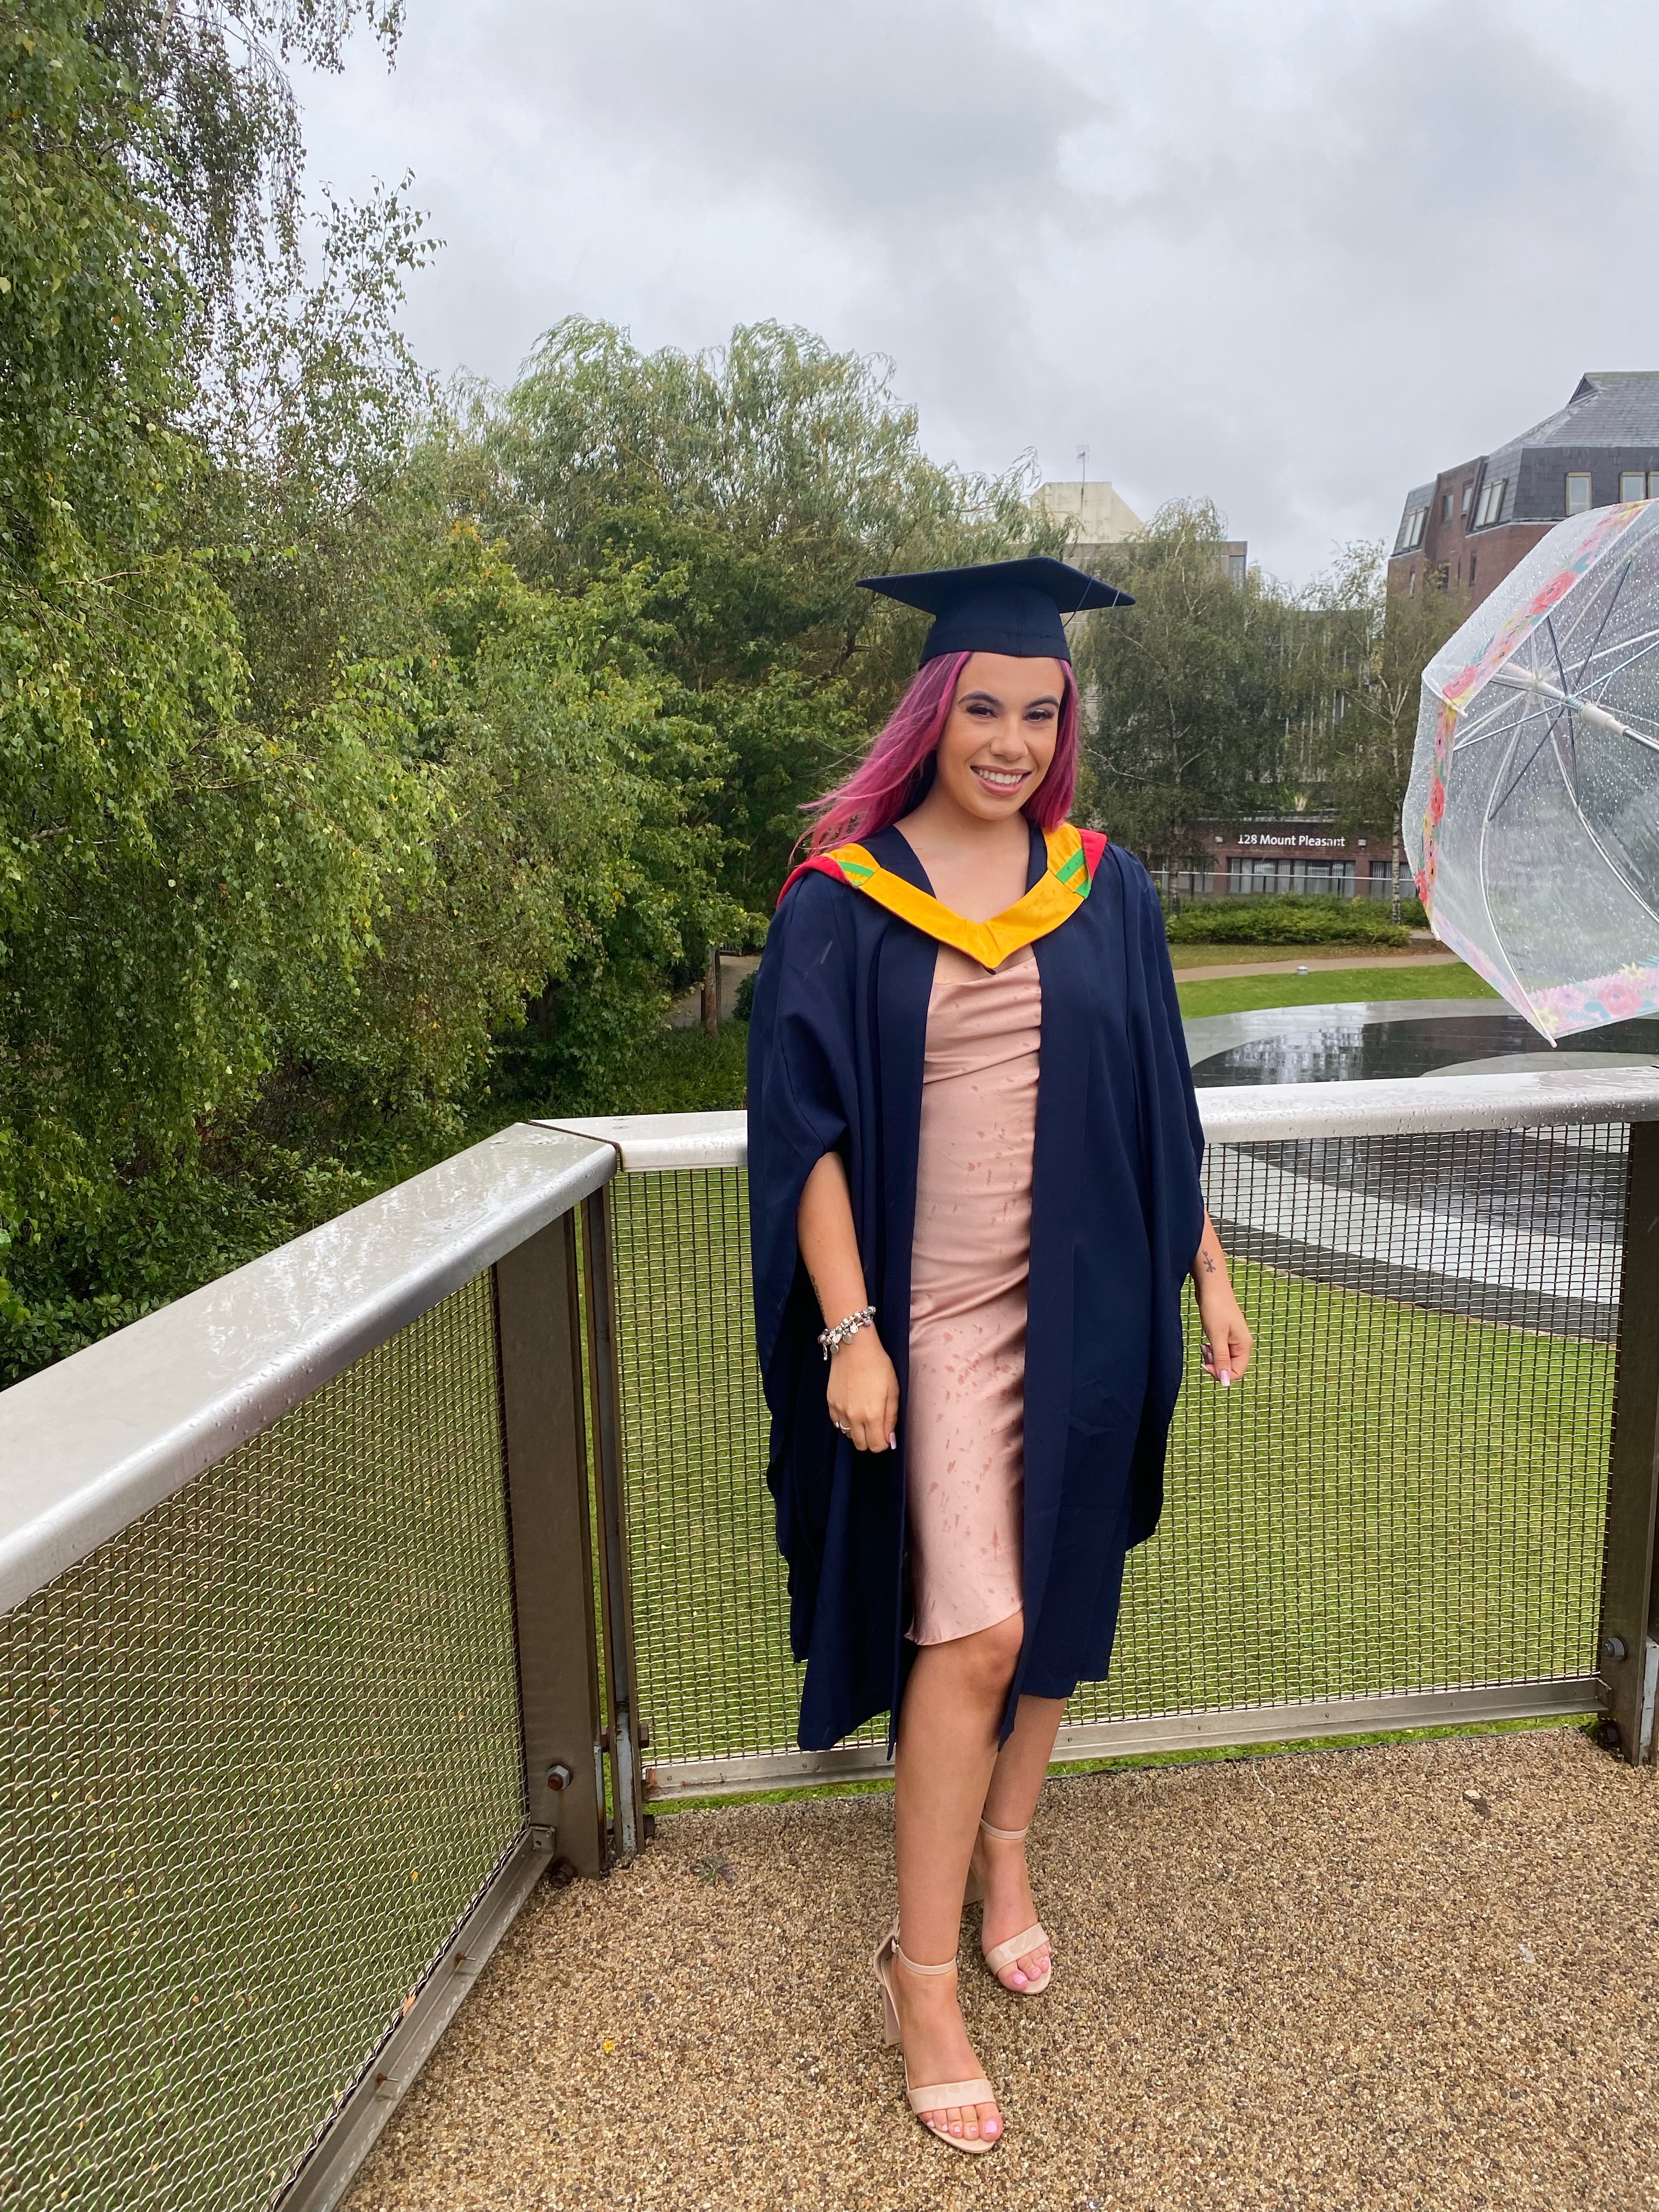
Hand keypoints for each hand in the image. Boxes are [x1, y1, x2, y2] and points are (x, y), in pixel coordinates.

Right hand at [825, 1326, 899, 1451]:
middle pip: (860, 1445)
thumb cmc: (878, 1366)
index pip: (876, 1446)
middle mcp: (854, 1417)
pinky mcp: (830, 1403)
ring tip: (863, 1414)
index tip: (886, 1434)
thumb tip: (890, 1440)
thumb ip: (891, 1418)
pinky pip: (837, 1423)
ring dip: (857, 1431)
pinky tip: (852, 1408)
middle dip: (870, 1440)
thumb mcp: (893, 1391)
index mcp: (872, 1415)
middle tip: (876, 1425)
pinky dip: (845, 1421)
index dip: (883, 1443)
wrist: (854, 1347)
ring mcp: (840, 1411)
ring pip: (848, 1435)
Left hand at [1196, 1280, 1252, 1387]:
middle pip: (1231, 1367)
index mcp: (1244, 1346)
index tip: (1206, 1365)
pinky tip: (1205, 1343)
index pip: (1237, 1373)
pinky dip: (1212, 1350)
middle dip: (1216, 1365)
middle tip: (1205, 1351)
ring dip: (1212, 1358)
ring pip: (1224, 1360)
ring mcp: (1234, 1340)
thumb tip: (1226, 1383)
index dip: (1221, 1374)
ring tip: (1205, 1346)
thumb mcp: (1217, 1336)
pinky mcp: (1226, 1335)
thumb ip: (1221, 1360)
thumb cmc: (1215, 1307)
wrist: (1212, 1287)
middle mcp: (1242, 1344)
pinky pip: (1220, 1351)